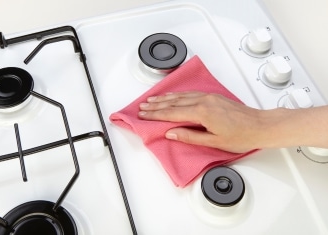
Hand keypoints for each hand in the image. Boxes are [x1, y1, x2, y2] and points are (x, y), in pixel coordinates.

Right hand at [138, 91, 261, 152]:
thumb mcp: (213, 141)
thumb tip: (171, 132)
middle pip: (173, 102)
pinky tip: (172, 95)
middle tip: (142, 107)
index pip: (172, 113)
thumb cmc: (241, 136)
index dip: (156, 114)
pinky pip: (189, 93)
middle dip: (156, 105)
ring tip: (151, 100)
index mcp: (202, 112)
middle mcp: (203, 101)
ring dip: (164, 97)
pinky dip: (177, 94)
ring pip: (181, 95)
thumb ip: (190, 136)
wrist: (260, 125)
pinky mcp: (213, 96)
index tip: (144, 115)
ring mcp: (208, 97)